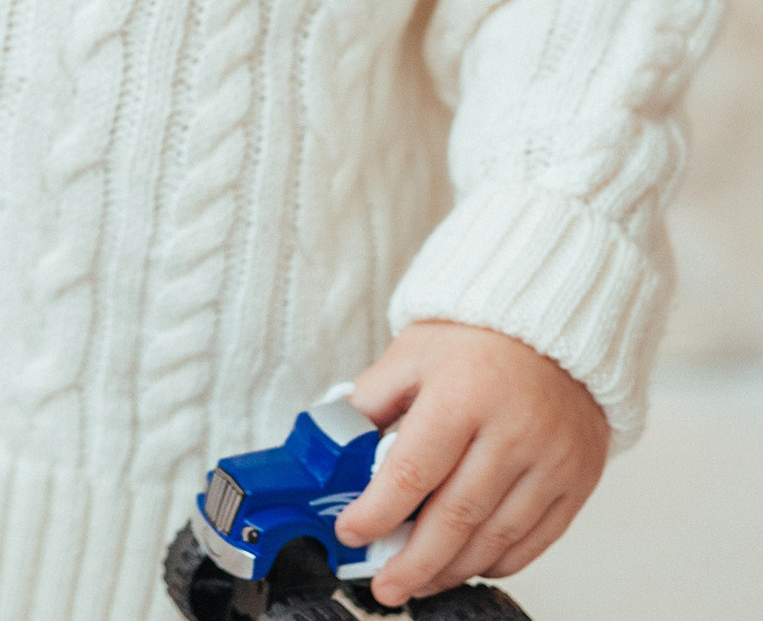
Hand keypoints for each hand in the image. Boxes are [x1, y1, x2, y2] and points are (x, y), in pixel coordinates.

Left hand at [333, 320, 607, 604]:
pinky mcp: (576, 481)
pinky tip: (467, 562)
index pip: (413, 472)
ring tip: (419, 580)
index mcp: (461, 395)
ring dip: (452, 568)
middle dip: (414, 561)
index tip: (351, 533)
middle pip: (456, 517)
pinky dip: (497, 560)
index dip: (378, 512)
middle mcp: (511, 433)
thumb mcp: (411, 354)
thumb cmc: (476, 338)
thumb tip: (335, 442)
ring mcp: (550, 461)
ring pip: (495, 538)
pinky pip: (535, 540)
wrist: (553, 326)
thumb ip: (371, 400)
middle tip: (385, 585)